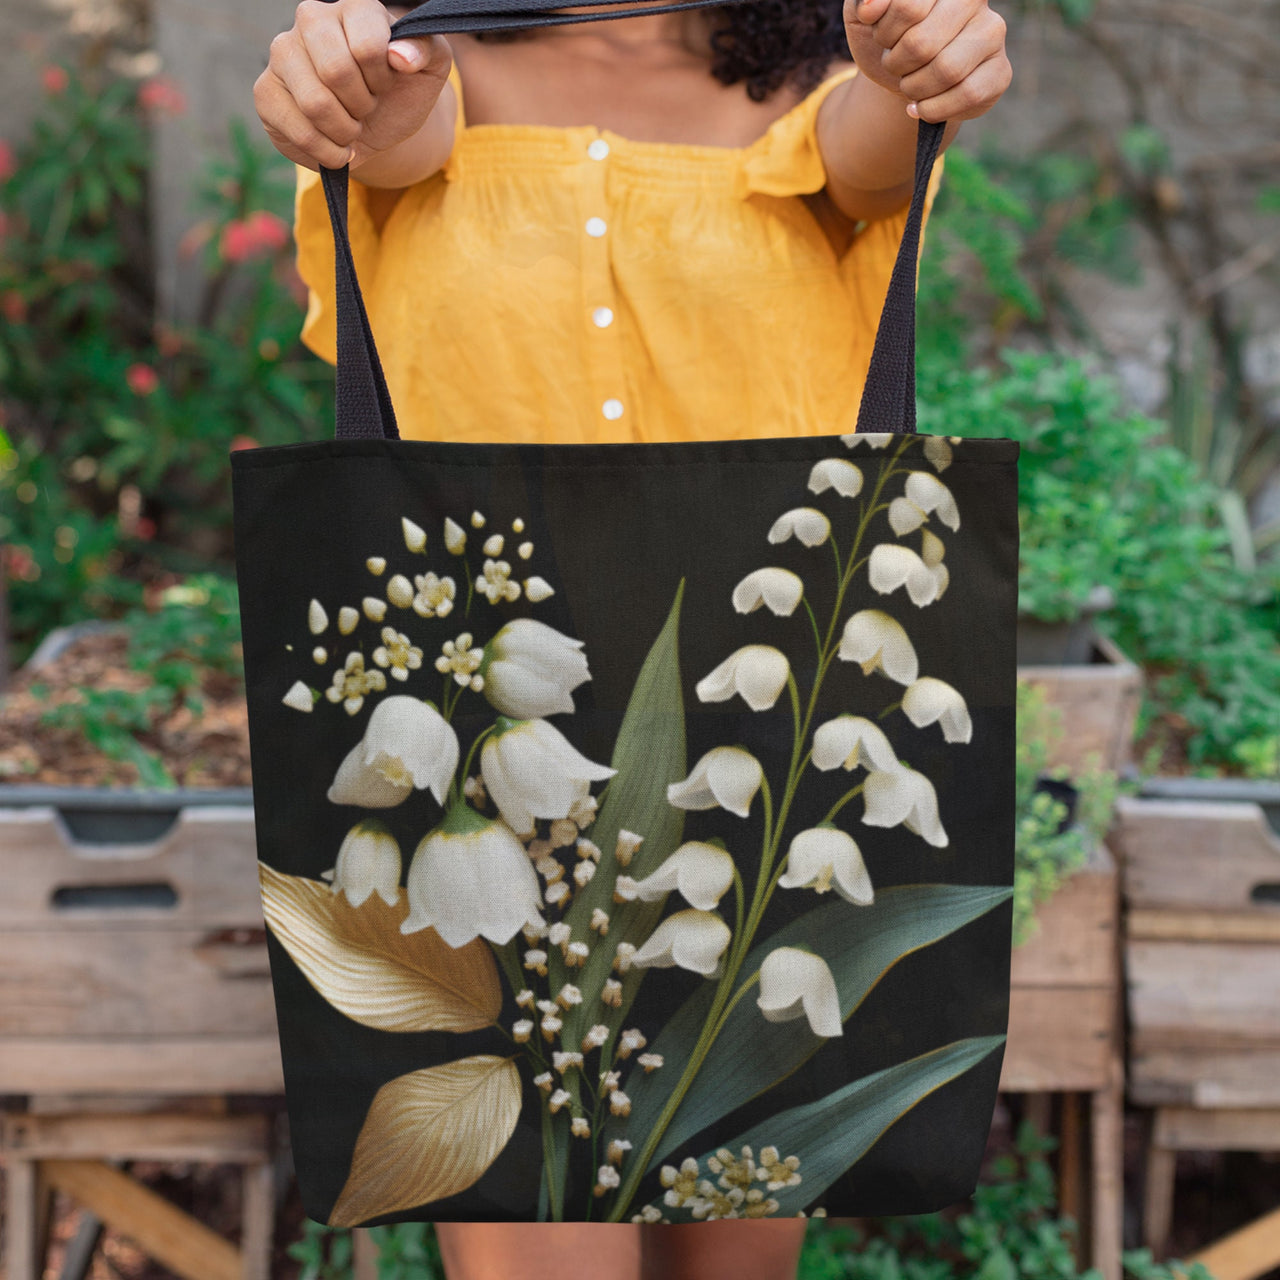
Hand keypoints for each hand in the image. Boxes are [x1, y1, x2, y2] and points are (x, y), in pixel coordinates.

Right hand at [255, 0, 451, 170]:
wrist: (375, 127)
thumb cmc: (399, 92)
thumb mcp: (428, 71)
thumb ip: (426, 52)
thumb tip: (400, 57)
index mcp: (354, 8)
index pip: (367, 47)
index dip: (382, 79)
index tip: (385, 83)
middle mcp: (311, 19)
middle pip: (336, 72)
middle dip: (362, 104)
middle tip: (366, 107)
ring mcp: (282, 53)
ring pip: (315, 104)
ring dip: (346, 131)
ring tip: (351, 125)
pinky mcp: (265, 92)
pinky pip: (298, 131)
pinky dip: (328, 151)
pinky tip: (335, 145)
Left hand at [843, 0, 1010, 122]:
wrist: (904, 75)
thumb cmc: (888, 40)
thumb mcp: (864, 18)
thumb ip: (863, 3)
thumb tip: (869, 6)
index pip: (907, 8)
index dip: (885, 33)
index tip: (885, 38)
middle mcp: (975, 1)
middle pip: (923, 44)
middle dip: (897, 65)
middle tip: (896, 65)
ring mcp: (993, 35)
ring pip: (947, 71)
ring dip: (914, 88)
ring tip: (909, 84)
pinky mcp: (1000, 73)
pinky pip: (967, 96)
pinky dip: (933, 110)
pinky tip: (920, 107)